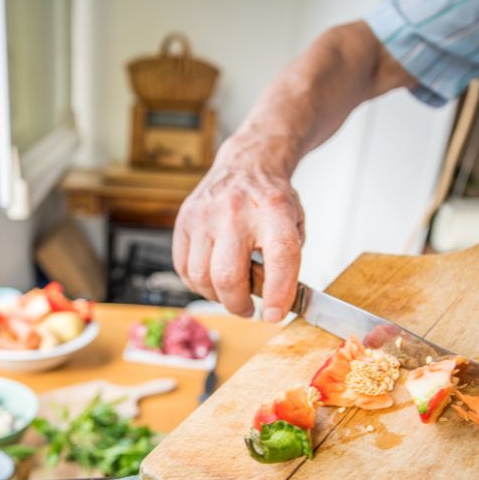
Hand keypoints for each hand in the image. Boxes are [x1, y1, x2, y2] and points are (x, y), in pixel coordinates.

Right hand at [173, 137, 304, 320]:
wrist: (246, 164)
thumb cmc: (270, 201)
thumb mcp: (294, 224)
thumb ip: (287, 263)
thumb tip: (274, 305)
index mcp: (274, 210)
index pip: (280, 257)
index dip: (278, 293)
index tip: (274, 315)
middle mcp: (236, 211)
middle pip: (229, 275)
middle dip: (239, 304)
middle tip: (248, 309)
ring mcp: (205, 214)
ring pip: (201, 277)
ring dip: (217, 297)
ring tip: (230, 292)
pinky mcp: (185, 220)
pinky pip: (183, 268)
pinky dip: (198, 284)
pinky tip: (212, 279)